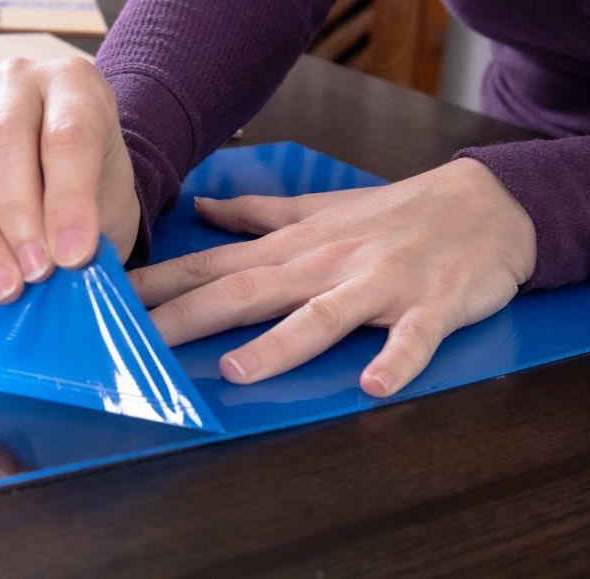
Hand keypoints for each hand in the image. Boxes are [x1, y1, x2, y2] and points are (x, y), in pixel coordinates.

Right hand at [0, 57, 139, 302]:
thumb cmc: (100, 181)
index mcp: (73, 83)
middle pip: (2, 142)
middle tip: (38, 271)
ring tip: (10, 285)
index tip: (75, 256)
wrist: (78, 178)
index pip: (66, 135)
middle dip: (19, 216)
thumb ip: (93, 223)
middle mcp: (16, 87)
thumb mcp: (116, 196)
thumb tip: (65, 266)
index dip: (69, 200)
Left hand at [129, 158, 536, 396]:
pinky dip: (396, 360)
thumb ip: (256, 215)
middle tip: (137, 344)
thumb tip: (200, 209)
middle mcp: (325, 265)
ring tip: (239, 370)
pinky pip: (412, 337)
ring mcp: (378, 284)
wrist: (484, 204)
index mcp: (294, 248)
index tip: (105, 299)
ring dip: (281, 344)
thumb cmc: (395, 214)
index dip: (158, 283)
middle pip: (248, 292)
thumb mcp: (319, 209)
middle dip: (188, 318)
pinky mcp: (430, 304)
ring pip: (323, 316)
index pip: (212, 266)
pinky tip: (375, 385)